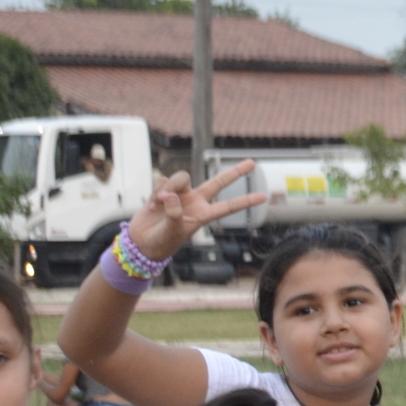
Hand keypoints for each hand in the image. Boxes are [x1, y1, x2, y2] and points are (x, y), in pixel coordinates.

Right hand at [124, 160, 261, 262]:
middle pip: (218, 182)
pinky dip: (157, 191)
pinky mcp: (164, 190)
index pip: (228, 206)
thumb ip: (174, 213)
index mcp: (203, 214)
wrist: (143, 242)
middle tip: (253, 163)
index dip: (245, 201)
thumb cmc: (162, 242)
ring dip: (169, 187)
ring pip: (181, 177)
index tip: (263, 197)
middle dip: (235, 172)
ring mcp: (181, 194)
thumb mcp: (172, 231)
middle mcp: (195, 201)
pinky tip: (152, 205)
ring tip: (159, 204)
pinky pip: (163, 181)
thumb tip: (171, 196)